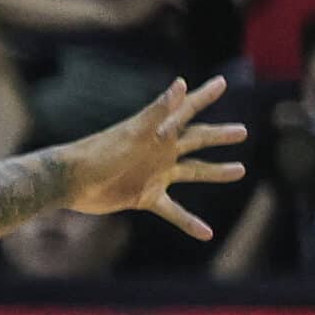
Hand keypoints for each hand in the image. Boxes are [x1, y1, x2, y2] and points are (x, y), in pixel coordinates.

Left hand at [63, 75, 248, 239]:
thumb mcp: (134, 132)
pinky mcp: (145, 196)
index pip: (187, 109)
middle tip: (242, 131)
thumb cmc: (100, 153)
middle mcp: (160, 151)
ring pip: (193, 173)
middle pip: (197, 140)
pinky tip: (207, 233)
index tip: (221, 81)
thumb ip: (158, 111)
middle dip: (218, 135)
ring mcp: (154, 174)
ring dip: (215, 172)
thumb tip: (180, 84)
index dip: (204, 95)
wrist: (72, 181)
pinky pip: (173, 210)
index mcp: (158, 132)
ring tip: (240, 171)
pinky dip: (189, 221)